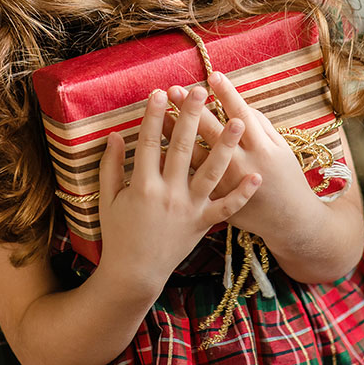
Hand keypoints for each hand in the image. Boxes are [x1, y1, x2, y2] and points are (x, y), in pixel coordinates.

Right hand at [96, 85, 260, 293]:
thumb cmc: (118, 234)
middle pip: (182, 148)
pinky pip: (226, 208)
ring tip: (239, 121)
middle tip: (200, 91)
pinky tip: (257, 177)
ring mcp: (188, 209)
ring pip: (211, 172)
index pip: (148, 142)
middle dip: (192, 117)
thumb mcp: (107, 199)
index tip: (160, 92)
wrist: (134, 273)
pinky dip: (242, 194)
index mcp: (142, 185)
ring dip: (225, 146)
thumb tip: (114, 134)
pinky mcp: (202, 223)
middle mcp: (167, 194)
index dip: (155, 116)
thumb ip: (109, 166)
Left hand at [162, 71, 319, 241]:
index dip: (226, 93)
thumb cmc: (288, 180)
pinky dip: (175, 165)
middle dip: (191, 108)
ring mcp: (226, 184)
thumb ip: (262, 126)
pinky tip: (159, 149)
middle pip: (211, 130)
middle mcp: (241, 163)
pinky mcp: (215, 201)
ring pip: (195, 154)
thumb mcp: (282, 148)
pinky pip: (191, 179)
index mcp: (261, 147)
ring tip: (160, 113)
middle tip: (174, 88)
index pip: (240, 113)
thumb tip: (239, 107)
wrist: (290, 222)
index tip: (212, 75)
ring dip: (176, 132)